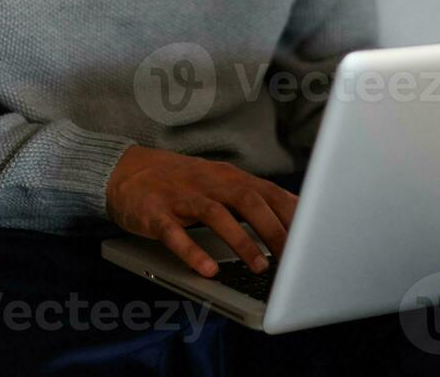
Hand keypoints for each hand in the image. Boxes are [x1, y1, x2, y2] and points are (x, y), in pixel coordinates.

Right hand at [104, 145, 297, 278]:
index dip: (293, 214)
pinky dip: (192, 252)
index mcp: (228, 178)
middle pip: (248, 201)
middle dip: (274, 230)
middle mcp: (209, 184)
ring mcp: (181, 197)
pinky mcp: (155, 214)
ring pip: (216, 215)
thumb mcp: (218, 182)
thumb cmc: (180, 181)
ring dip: (241, 242)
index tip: (315, 236)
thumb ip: (252, 197)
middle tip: (294, 258)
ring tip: (259, 267)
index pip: (268, 193)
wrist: (124, 170)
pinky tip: (207, 270)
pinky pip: (175, 233)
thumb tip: (295, 214)